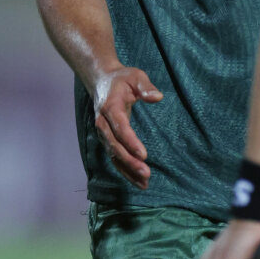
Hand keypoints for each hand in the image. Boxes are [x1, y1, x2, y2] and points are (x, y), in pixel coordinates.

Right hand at [94, 67, 162, 188]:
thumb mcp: (135, 76)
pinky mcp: (107, 139)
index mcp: (110, 107)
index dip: (130, 142)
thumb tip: (157, 97)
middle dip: (129, 161)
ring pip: (113, 156)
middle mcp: (103, 123)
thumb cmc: (122, 79)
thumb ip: (146, 87)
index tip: (143, 154)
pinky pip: (114, 158)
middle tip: (146, 173)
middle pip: (115, 146)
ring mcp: (103, 133)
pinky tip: (138, 181)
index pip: (120, 128)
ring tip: (144, 183)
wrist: (102, 81)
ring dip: (128, 170)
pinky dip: (125, 170)